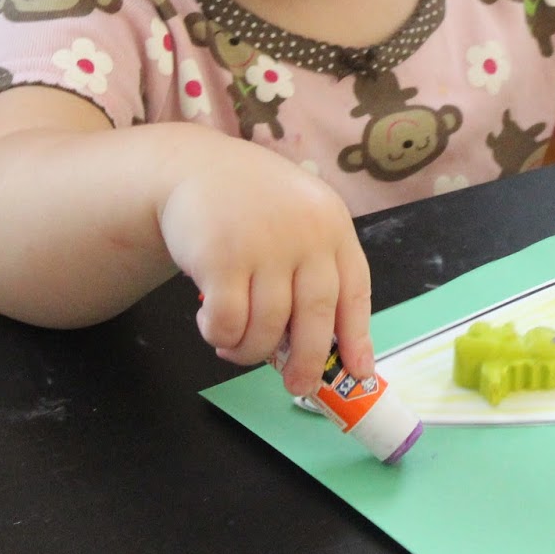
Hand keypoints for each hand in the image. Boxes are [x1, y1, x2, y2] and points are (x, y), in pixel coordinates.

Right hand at [156, 138, 372, 395]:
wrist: (195, 167)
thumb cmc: (252, 203)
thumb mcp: (298, 218)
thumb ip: (314, 267)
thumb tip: (324, 343)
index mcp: (332, 226)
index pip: (355, 290)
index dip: (358, 338)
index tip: (360, 373)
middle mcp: (305, 235)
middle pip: (316, 320)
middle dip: (307, 364)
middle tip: (296, 386)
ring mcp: (264, 246)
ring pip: (268, 329)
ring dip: (249, 351)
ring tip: (235, 346)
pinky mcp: (222, 257)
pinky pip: (228, 323)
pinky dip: (220, 335)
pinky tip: (211, 324)